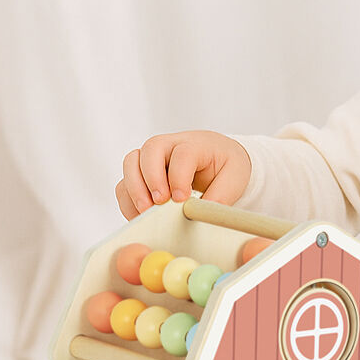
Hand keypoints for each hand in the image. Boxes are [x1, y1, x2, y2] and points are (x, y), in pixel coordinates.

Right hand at [115, 131, 252, 219]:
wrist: (217, 160)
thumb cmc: (225, 166)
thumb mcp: (235, 177)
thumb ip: (221, 194)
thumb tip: (201, 214)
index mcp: (195, 143)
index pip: (182, 153)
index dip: (179, 176)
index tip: (181, 198)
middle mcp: (169, 145)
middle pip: (150, 150)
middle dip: (152, 178)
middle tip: (159, 203)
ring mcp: (151, 158)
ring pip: (131, 163)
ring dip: (134, 189)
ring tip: (146, 211)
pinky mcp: (141, 174)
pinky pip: (125, 183)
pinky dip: (128, 200)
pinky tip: (140, 216)